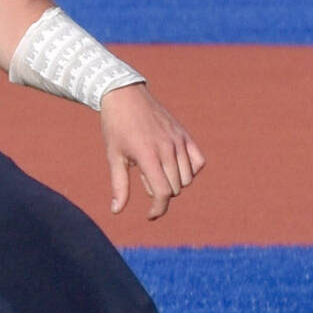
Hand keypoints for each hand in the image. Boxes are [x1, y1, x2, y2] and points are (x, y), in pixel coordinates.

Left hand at [100, 82, 205, 218]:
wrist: (125, 97)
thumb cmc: (115, 128)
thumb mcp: (113, 157)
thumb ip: (119, 186)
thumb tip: (116, 211)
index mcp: (148, 155)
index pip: (163, 192)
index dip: (158, 209)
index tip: (150, 215)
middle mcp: (167, 148)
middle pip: (175, 188)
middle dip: (160, 192)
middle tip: (142, 175)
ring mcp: (179, 140)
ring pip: (187, 178)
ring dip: (173, 182)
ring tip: (154, 168)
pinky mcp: (185, 135)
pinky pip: (199, 162)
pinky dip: (190, 171)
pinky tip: (174, 167)